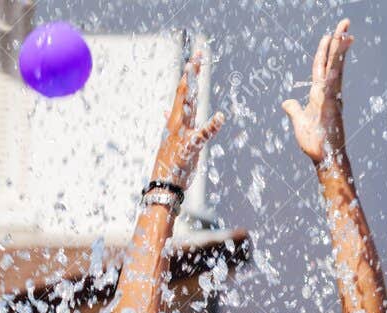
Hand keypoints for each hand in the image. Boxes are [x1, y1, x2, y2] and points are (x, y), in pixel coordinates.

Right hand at [150, 48, 223, 190]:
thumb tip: (166, 109)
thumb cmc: (171, 162)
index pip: (183, 92)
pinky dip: (211, 126)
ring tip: (194, 73)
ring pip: (187, 107)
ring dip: (191, 90)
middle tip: (196, 54)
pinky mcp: (189, 148)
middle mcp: (178, 123)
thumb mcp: (172, 139)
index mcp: (176, 121)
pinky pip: (202, 135)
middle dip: (190, 74)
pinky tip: (221, 118)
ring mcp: (182, 134)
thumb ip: (171, 122)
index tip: (195, 57)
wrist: (165, 184)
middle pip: (185, 93)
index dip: (189, 74)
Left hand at [282, 19, 352, 164]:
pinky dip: (337, 61)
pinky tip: (339, 48)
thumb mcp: (299, 121)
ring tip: (345, 29)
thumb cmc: (315, 143)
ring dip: (339, 46)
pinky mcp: (332, 100)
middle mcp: (329, 91)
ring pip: (336, 64)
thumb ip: (293, 109)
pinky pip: (334, 76)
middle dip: (337, 40)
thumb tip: (287, 102)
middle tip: (345, 22)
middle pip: (332, 60)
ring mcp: (332, 95)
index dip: (326, 50)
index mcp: (321, 93)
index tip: (331, 35)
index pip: (322, 66)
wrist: (326, 158)